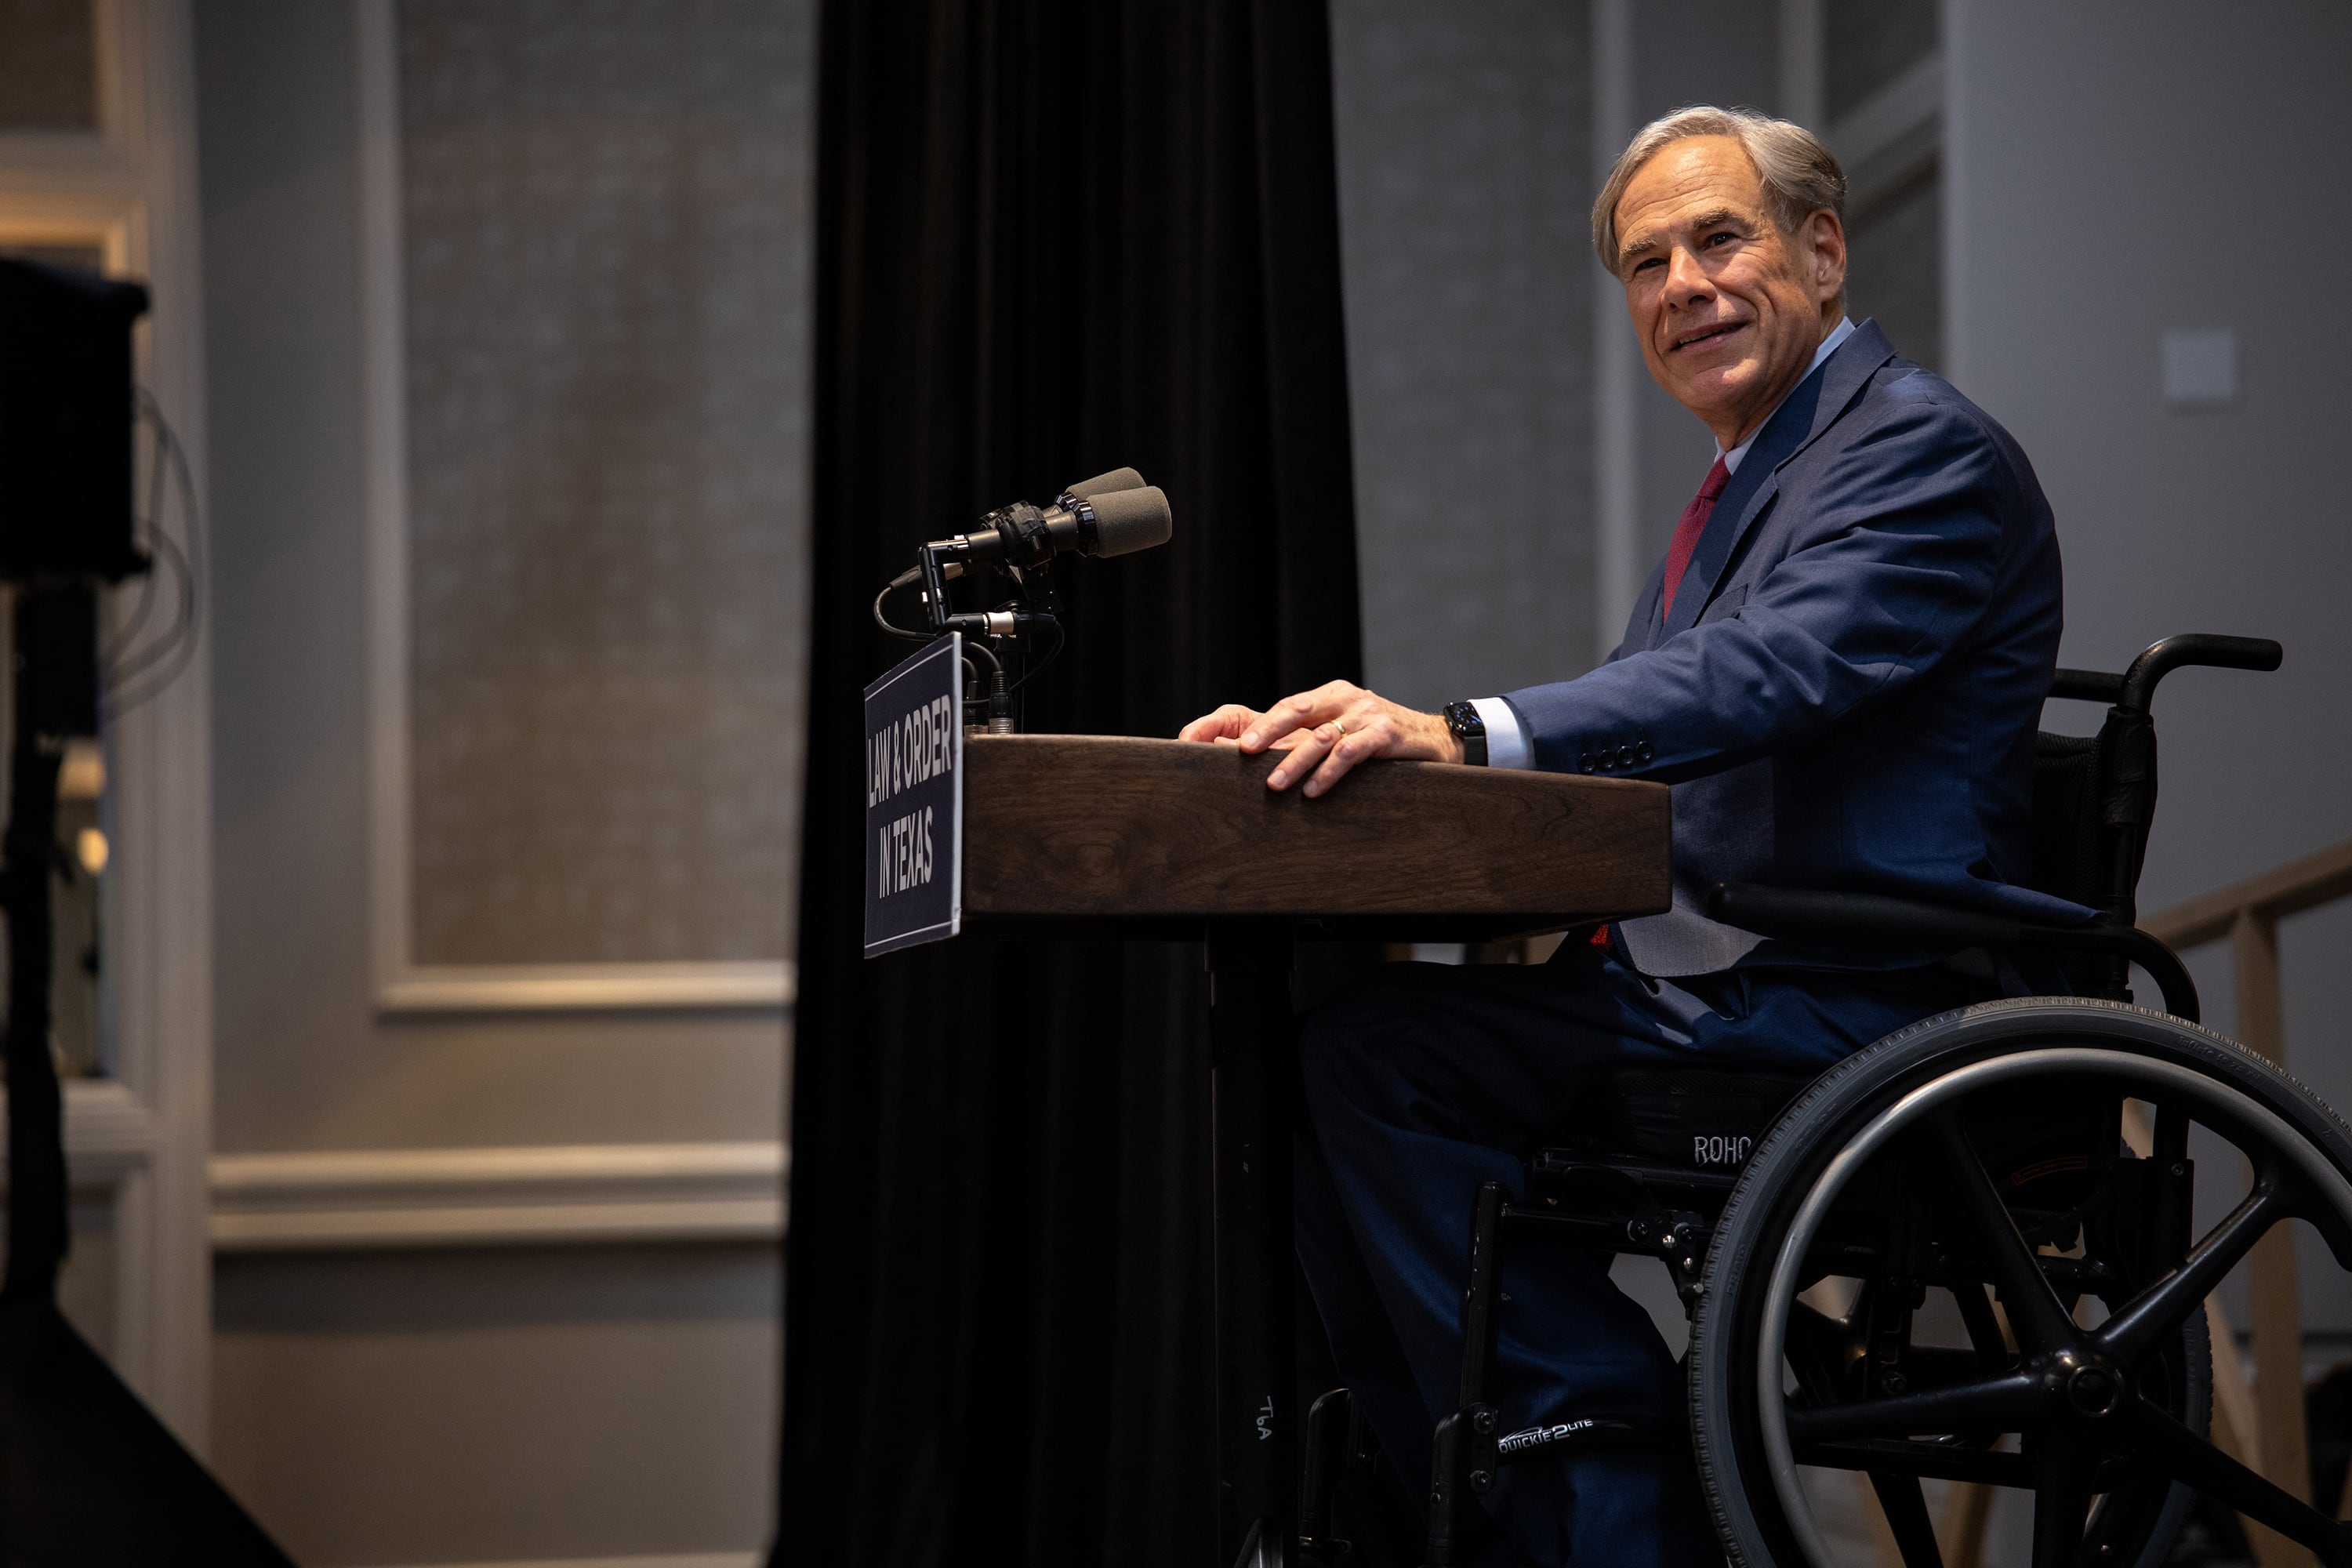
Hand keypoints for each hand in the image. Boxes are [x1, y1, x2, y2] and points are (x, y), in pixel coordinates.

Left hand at [1176, 680, 1462, 795]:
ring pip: (1322, 736)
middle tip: (1243, 752)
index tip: (1237, 743)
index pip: (1289, 705)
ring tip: (1274, 784)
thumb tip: (1265, 757)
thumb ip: (1314, 737)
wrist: (1439, 740)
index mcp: (1332, 695)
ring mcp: (1367, 714)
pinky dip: (1329, 772)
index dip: (1261, 723)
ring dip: (1295, 761)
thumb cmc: (1383, 739)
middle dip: (1268, 731)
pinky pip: (1350, 752)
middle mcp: (1347, 699)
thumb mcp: (1348, 729)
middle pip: (1297, 710)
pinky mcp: (1386, 734)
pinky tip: (1313, 790)